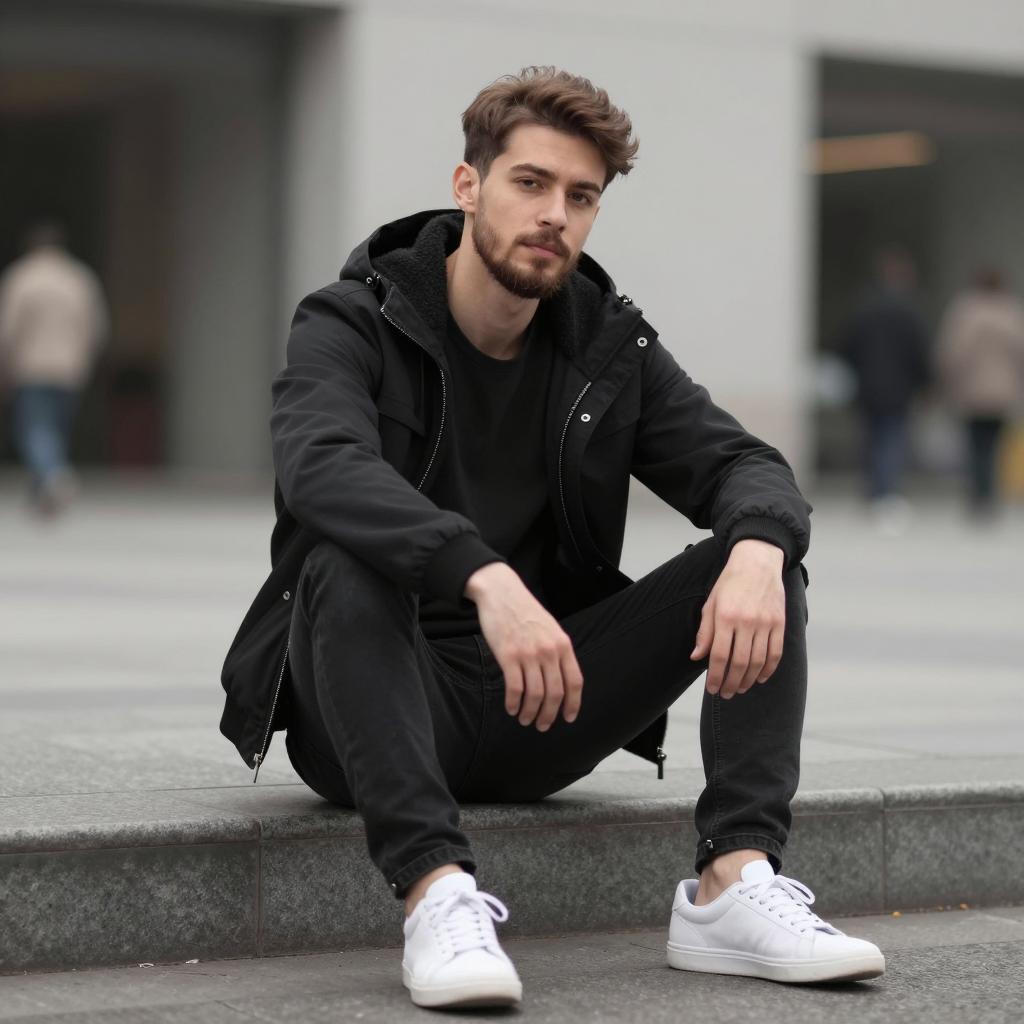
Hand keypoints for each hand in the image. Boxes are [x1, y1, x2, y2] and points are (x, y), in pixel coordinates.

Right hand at [465, 562, 582, 730]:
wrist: (502, 593)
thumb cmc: (525, 612)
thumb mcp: (550, 628)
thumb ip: (557, 651)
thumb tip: (561, 681)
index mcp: (563, 645)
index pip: (575, 682)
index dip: (573, 704)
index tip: (568, 718)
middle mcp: (548, 651)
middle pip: (555, 693)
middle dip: (549, 715)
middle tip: (542, 725)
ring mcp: (528, 653)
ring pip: (535, 695)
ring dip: (530, 713)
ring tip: (525, 719)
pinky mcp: (507, 655)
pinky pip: (514, 688)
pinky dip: (514, 703)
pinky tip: (511, 708)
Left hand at [690, 540, 785, 698]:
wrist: (757, 563)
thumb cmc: (730, 583)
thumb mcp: (710, 603)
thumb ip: (704, 632)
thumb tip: (696, 657)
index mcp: (726, 616)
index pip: (719, 655)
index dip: (715, 676)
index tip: (712, 689)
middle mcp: (746, 621)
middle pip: (740, 663)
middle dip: (731, 683)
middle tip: (725, 694)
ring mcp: (766, 623)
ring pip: (758, 662)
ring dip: (748, 680)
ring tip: (739, 688)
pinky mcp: (779, 623)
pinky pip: (775, 653)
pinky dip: (768, 669)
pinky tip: (759, 678)